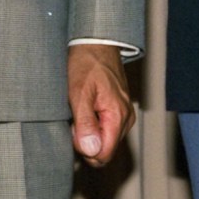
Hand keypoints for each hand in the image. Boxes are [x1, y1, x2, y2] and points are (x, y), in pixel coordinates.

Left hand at [68, 44, 134, 164]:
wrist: (96, 43)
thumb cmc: (86, 64)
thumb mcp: (78, 93)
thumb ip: (85, 123)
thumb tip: (91, 151)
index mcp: (118, 116)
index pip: (103, 155)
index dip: (84, 149)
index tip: (73, 130)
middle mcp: (125, 118)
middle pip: (104, 150)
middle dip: (85, 141)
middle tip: (73, 118)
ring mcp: (123, 115)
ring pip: (104, 140)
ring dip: (87, 132)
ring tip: (78, 110)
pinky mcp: (119, 111)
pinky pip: (105, 130)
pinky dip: (92, 125)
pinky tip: (84, 109)